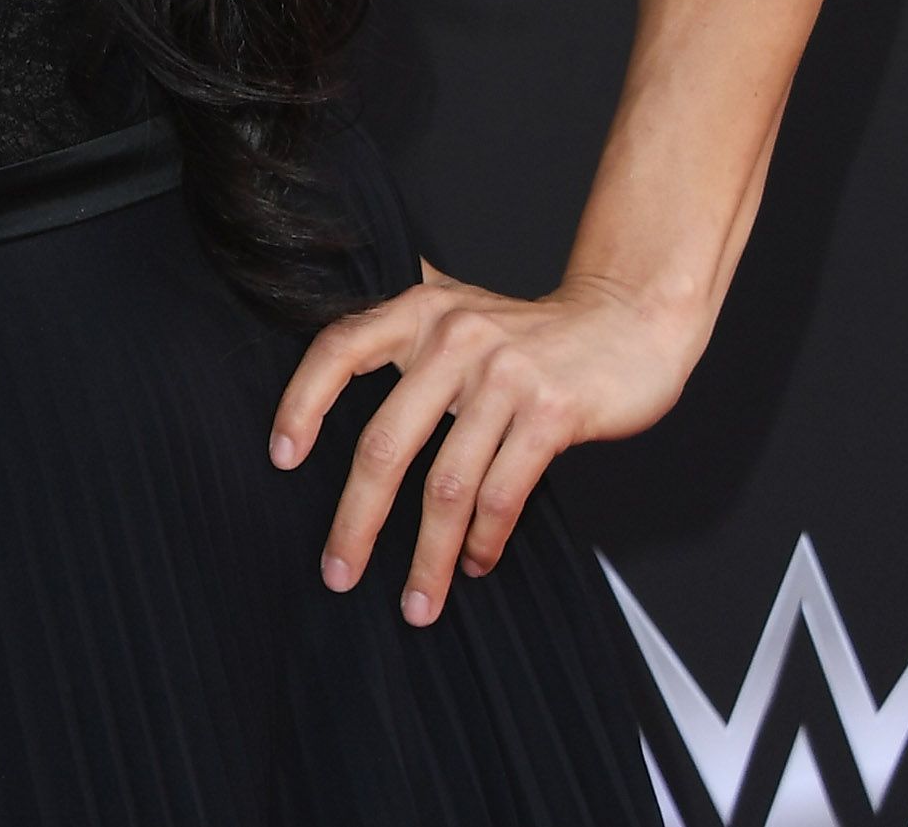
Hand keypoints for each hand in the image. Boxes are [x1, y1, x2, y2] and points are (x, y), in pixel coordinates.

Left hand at [270, 265, 697, 625]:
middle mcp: (454, 337)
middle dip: (357, 519)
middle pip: (386, 442)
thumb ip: (401, 325)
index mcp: (419, 310)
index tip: (281, 458)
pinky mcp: (551, 413)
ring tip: (417, 601)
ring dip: (427, 556)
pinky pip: (502, 494)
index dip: (302, 402)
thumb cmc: (530, 332)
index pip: (339, 348)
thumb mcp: (458, 307)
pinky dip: (482, 540)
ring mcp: (504, 375)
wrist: (626, 322)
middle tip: (339, 573)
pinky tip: (473, 563)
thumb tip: (324, 365)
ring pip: (447, 485)